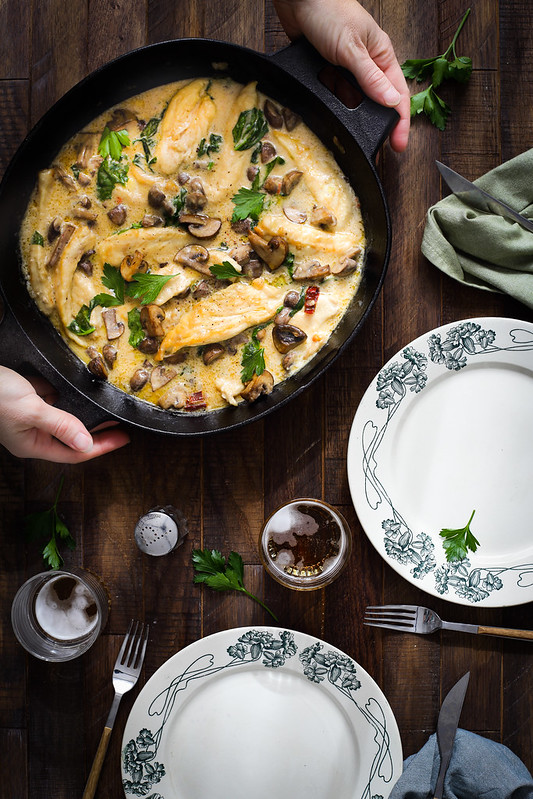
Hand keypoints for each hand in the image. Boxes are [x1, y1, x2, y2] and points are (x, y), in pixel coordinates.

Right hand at [0, 366, 129, 462]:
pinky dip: (69, 394)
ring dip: (86, 412)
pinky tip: (83, 389)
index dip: (102, 446)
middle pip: (74, 435)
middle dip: (99, 431)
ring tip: (109, 407)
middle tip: (123, 424)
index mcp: (32, 443)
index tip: (124, 438)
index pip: (75, 451)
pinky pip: (55, 398)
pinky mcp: (28, 397)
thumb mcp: (30, 410)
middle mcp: (33, 432)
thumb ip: (60, 424)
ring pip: (66, 416)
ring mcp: (30, 414)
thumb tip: (86, 443)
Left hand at [273, 0, 409, 151]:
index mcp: (381, 56)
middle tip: (378, 149)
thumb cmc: (329, 10)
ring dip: (352, 117)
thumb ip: (370, 77)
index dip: (400, 122)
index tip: (399, 145)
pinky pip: (332, 95)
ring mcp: (345, 69)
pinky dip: (332, 106)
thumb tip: (391, 102)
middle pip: (376, 103)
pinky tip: (330, 117)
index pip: (398, 95)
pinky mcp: (326, 71)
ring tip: (354, 139)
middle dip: (377, 125)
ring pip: (353, 102)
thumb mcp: (352, 48)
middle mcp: (366, 65)